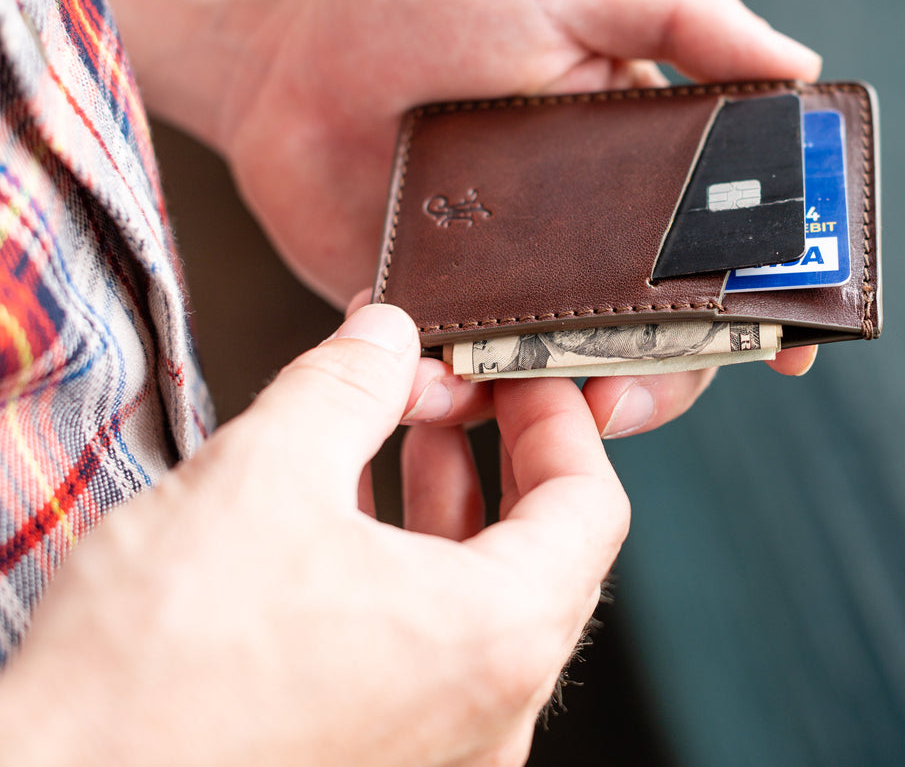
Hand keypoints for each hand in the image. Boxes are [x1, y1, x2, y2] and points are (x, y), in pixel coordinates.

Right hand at [0, 305, 627, 766]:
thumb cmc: (156, 667)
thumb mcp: (262, 476)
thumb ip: (348, 386)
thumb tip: (386, 335)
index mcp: (498, 639)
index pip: (592, 507)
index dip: (560, 421)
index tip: (519, 374)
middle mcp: (491, 717)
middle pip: (544, 557)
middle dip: (498, 458)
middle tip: (452, 392)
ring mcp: (441, 757)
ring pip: (481, 610)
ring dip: (448, 513)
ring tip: (394, 437)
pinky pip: (427, 660)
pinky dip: (407, 581)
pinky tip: (343, 523)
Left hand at [217, 0, 819, 432]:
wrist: (283, 56)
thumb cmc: (428, 2)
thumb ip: (683, 14)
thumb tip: (801, 65)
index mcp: (650, 169)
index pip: (735, 247)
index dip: (773, 298)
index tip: (792, 339)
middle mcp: (600, 244)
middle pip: (673, 340)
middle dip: (670, 379)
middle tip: (629, 391)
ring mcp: (523, 294)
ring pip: (581, 383)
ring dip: (569, 407)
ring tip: (529, 395)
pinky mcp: (444, 328)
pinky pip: (472, 390)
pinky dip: (462, 402)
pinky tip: (432, 382)